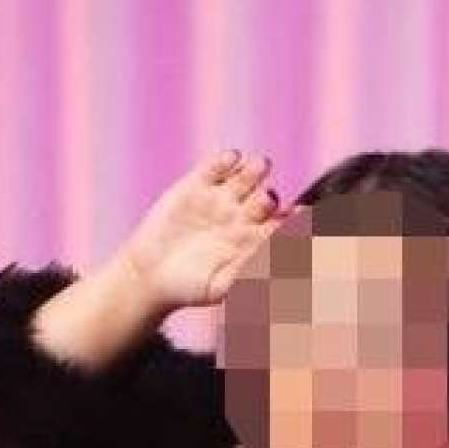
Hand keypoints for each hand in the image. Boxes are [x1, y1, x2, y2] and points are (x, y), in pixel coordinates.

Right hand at [116, 149, 291, 313]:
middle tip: (262, 202)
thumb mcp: (222, 286)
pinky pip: (222, 163)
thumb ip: (250, 272)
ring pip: (251, 173)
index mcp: (256, 243)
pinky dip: (229, 159)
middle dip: (270, 196)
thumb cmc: (189, 288)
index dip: (296, 218)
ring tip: (252, 172)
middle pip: (269, 196)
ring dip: (256, 169)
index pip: (285, 226)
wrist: (150, 273)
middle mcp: (244, 218)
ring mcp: (222, 199)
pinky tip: (227, 165)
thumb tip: (280, 261)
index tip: (298, 215)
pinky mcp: (198, 184)